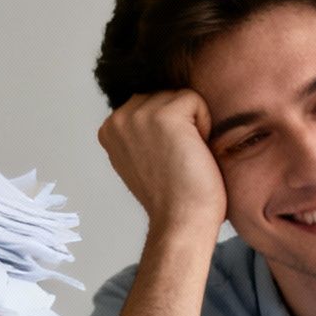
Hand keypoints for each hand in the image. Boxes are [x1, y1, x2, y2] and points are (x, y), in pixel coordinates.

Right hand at [97, 90, 226, 238]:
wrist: (180, 220)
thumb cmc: (172, 196)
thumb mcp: (140, 158)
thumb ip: (139, 131)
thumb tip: (157, 109)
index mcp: (110, 129)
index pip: (150, 102)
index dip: (168, 129)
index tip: (164, 160)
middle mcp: (118, 119)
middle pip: (165, 96)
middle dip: (180, 123)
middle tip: (177, 159)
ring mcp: (138, 116)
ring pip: (180, 97)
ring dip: (193, 124)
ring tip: (185, 155)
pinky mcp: (164, 116)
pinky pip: (195, 99)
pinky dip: (205, 124)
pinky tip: (194, 151)